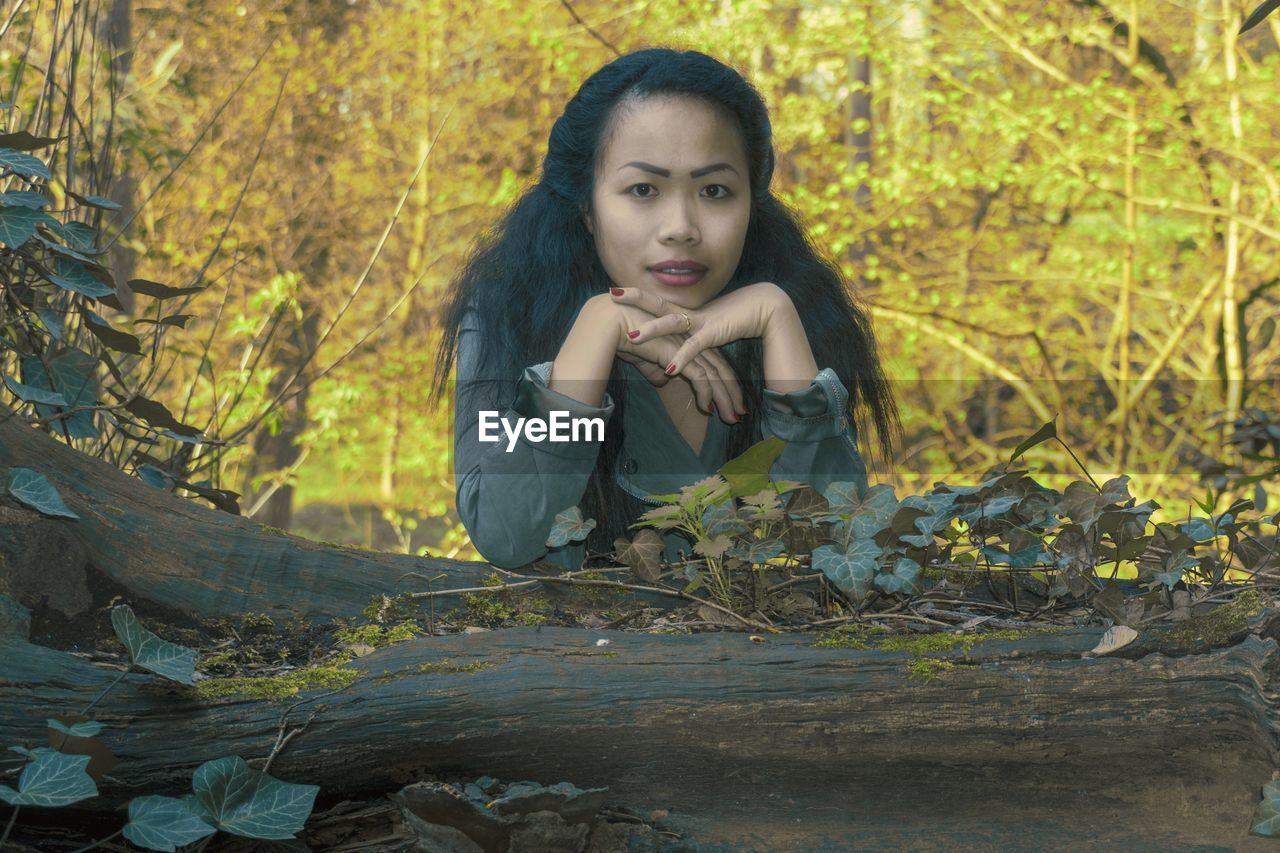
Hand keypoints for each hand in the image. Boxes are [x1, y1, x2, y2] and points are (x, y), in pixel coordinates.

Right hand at [606, 295, 744, 423]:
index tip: (730, 400)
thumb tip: (662, 379)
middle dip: (732, 392)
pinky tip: (707, 409)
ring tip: (732, 418)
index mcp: (686, 338)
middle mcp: (691, 340)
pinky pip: (700, 377)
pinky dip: (706, 393)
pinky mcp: (680, 352)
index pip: (712, 361)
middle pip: (720, 368)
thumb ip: (655, 367)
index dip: (723, 380)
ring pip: (715, 375)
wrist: (612, 321)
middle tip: (741, 413)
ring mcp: (687, 345)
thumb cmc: (621, 334)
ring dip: (725, 399)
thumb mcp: (643, 355)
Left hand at [610, 282, 786, 376]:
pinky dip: (681, 358)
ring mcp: (701, 321)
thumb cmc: (736, 318)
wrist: (764, 309)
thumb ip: (689, 337)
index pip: (656, 300)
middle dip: (635, 298)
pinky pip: (694, 347)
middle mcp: (689, 313)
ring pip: (672, 324)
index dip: (636, 295)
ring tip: (633, 337)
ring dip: (652, 331)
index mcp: (685, 311)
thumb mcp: (707, 329)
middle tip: (612, 293)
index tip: (615, 290)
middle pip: (657, 302)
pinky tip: (669, 369)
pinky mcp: (714, 334)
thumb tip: (675, 348)